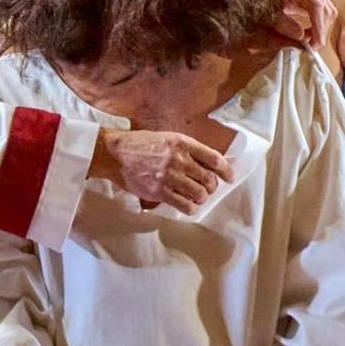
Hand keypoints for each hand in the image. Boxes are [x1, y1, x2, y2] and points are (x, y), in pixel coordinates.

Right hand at [91, 128, 232, 211]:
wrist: (116, 154)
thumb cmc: (141, 145)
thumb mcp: (167, 138)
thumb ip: (187, 149)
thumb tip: (207, 163)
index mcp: (183, 143)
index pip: (214, 158)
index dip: (226, 170)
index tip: (228, 177)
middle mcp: (179, 159)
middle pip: (209, 179)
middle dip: (212, 186)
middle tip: (207, 188)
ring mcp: (170, 176)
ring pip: (199, 194)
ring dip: (201, 198)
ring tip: (196, 197)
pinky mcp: (160, 192)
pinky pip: (184, 205)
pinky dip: (190, 207)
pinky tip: (187, 205)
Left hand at [265, 0, 335, 46]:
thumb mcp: (266, 9)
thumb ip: (282, 23)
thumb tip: (300, 37)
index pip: (316, 6)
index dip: (319, 26)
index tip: (317, 43)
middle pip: (325, 8)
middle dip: (321, 29)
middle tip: (312, 46)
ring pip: (326, 8)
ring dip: (321, 26)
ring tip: (309, 40)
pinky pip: (320, 8)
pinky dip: (317, 21)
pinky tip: (308, 31)